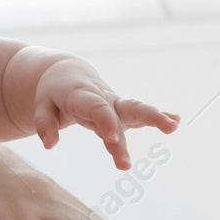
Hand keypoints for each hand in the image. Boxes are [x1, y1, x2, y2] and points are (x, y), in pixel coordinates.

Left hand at [32, 58, 178, 168]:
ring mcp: (115, 105)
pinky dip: (158, 115)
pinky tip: (177, 120)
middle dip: (146, 117)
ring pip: (137, 109)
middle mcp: (103, 99)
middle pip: (126, 107)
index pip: (96, 109)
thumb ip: (45, 123)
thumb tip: (49, 144)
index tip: (113, 136)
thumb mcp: (42, 105)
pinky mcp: (121, 111)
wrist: (65, 74)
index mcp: (82, 96)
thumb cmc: (53, 93)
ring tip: (174, 125)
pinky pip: (140, 113)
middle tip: (166, 128)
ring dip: (156, 117)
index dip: (105, 121)